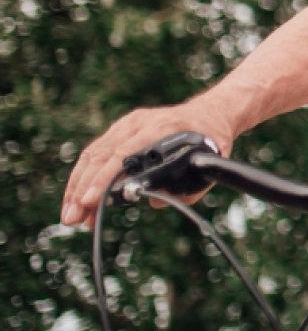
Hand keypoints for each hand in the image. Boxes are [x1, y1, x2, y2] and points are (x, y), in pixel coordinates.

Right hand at [61, 104, 238, 229]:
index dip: (104, 178)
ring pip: (92, 155)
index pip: (123, 153)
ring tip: (72, 216)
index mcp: (161, 127)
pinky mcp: (120, 129)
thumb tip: (155, 203)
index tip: (90, 201)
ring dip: (77, 187)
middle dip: (83, 190)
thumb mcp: (209, 163)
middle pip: (101, 156)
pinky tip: (78, 199)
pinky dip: (84, 177)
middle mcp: (139, 122)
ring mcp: (127, 124)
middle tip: (73, 218)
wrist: (211, 112)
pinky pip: (95, 152)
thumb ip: (187, 188)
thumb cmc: (212, 138)